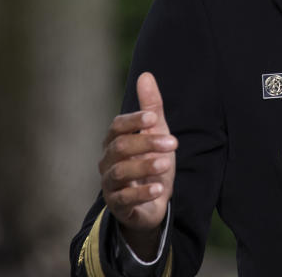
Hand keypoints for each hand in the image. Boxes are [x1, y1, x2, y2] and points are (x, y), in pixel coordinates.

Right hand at [99, 72, 176, 257]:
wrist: (154, 200)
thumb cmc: (151, 161)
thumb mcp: (157, 133)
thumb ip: (151, 107)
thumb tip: (145, 75)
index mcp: (116, 141)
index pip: (117, 127)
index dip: (133, 121)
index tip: (152, 118)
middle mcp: (108, 162)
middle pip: (119, 148)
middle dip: (146, 143)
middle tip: (173, 143)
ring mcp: (111, 184)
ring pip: (120, 172)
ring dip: (144, 167)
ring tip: (165, 165)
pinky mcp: (118, 205)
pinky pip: (124, 199)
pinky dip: (142, 193)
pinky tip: (158, 189)